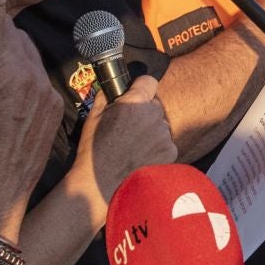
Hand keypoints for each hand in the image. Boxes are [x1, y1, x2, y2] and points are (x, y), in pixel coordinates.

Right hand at [70, 76, 173, 205]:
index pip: (149, 81)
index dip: (141, 88)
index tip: (135, 96)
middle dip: (145, 112)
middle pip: (155, 105)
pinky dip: (157, 147)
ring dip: (151, 131)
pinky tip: (141, 157)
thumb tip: (113, 86)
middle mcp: (154, 116)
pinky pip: (166, 142)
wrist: (101, 183)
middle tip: (130, 128)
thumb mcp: (94, 116)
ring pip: (161, 124)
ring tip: (134, 146)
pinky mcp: (171, 152)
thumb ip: (107, 95)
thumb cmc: (95, 150)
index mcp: (135, 103)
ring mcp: (164, 135)